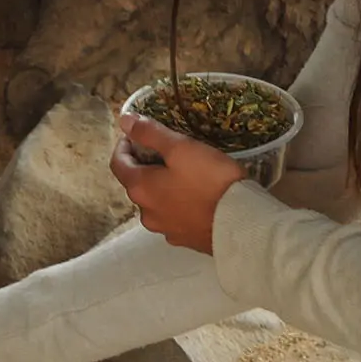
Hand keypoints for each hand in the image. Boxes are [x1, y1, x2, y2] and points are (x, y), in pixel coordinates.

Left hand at [109, 113, 245, 253]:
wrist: (242, 224)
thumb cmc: (211, 180)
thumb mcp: (181, 148)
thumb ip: (150, 133)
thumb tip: (124, 121)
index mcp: (140, 188)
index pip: (118, 163)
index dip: (124, 146)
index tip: (137, 134)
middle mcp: (145, 213)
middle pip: (136, 184)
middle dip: (144, 165)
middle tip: (165, 150)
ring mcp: (164, 230)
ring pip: (154, 202)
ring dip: (160, 187)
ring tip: (182, 173)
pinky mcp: (183, 240)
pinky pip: (173, 217)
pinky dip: (176, 204)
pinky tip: (193, 198)